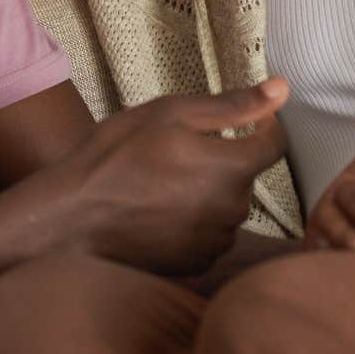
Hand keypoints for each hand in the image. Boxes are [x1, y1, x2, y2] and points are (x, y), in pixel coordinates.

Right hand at [51, 79, 289, 275]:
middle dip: (225, 160)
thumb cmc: (116, 157)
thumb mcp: (171, 114)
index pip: (274, 145)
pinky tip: (161, 210)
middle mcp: (233, 211)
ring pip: (227, 206)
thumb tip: (283, 89)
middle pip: (246, 177)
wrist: (72, 218)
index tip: (241, 119)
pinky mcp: (195, 264)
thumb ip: (233, 105)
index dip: (263, 125)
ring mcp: (214, 242)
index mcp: (232, 169)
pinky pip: (209, 234)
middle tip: (178, 149)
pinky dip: (195, 220)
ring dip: (209, 192)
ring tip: (164, 182)